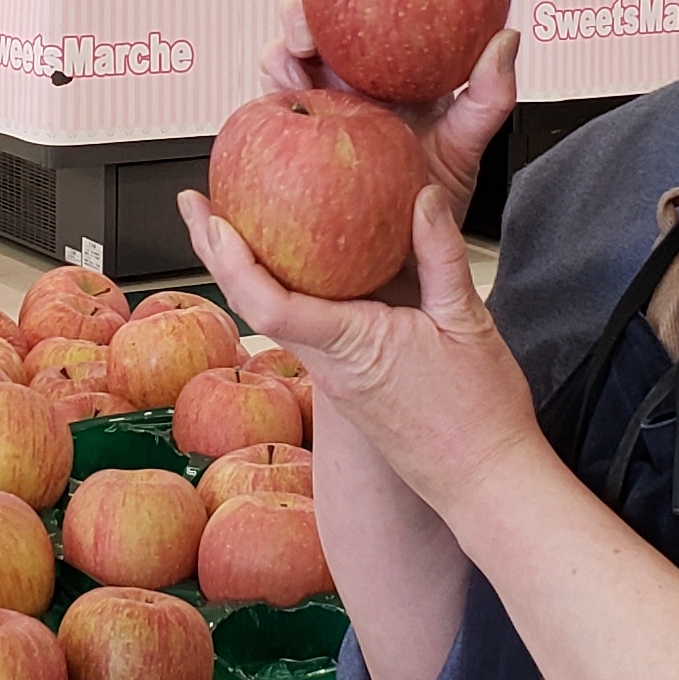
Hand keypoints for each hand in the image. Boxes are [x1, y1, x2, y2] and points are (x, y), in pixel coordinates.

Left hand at [182, 182, 546, 526]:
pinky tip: (297, 261)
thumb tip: (422, 197)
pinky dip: (287, 287)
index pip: (270, 304)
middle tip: (194, 205)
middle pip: (253, 303)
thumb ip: (440, 254)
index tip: (213, 221)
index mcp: (350, 346)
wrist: (485, 482)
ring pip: (273, 315)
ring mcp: (334, 376)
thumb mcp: (468, 321)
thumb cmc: (479, 416)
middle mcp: (329, 364)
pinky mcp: (347, 380)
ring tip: (231, 221)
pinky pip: (303, 325)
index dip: (233, 261)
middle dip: (216, 251)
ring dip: (246, 269)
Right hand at [262, 8, 519, 226]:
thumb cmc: (433, 200)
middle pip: (307, 27)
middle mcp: (343, 83)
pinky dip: (265, 115)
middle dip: (299, 17)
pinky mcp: (288, 149)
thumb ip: (488, 97)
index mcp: (382, 68)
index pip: (357, 10)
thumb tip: (505, 40)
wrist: (408, 259)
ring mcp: (313, 114)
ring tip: (294, 75)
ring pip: (279, 66)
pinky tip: (276, 116)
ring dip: (278, 61)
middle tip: (311, 33)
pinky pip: (266, 124)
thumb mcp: (466, 147)